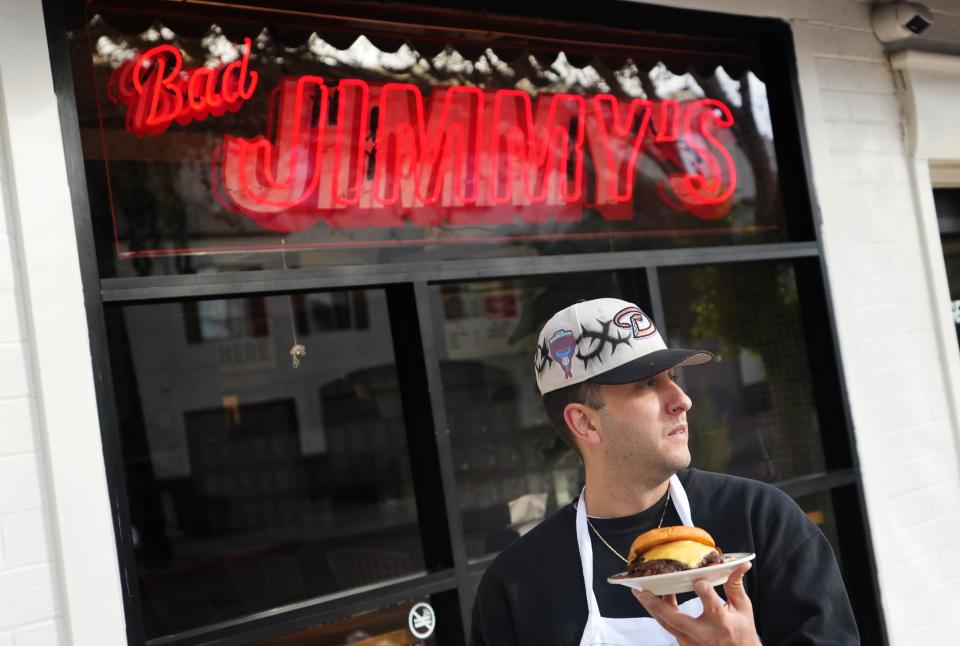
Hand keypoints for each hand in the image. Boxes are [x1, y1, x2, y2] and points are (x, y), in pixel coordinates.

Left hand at [632, 562, 759, 645]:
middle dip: (656, 604)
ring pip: (666, 623)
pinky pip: (667, 626)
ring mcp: (690, 641)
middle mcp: (703, 634)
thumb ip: (735, 585)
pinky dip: (660, 612)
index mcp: (722, 623)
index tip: (698, 580)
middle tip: (642, 589)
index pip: (711, 606)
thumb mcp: (743, 609)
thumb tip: (740, 564)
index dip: (704, 592)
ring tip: (640, 590)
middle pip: (675, 619)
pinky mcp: (683, 644)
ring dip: (652, 606)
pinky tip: (654, 598)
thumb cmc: (741, 633)